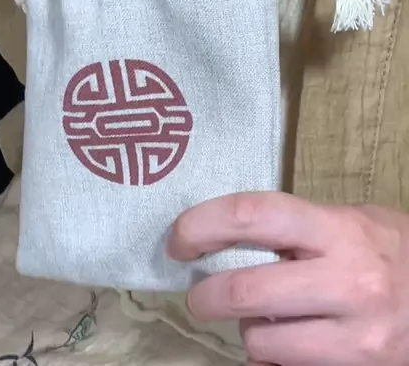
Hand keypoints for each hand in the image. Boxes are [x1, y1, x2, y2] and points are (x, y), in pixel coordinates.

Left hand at [169, 193, 408, 364]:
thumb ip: (299, 229)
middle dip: (206, 296)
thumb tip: (231, 239)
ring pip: (262, 343)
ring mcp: (355, 336)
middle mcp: (347, 280)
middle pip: (247, 290)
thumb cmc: (393, 251)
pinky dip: (273, 359)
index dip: (204, 225)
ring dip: (247, 333)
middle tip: (198, 296)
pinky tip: (289, 343)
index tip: (179, 240)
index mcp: (338, 230)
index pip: (255, 216)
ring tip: (262, 320)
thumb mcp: (351, 222)